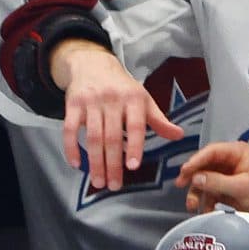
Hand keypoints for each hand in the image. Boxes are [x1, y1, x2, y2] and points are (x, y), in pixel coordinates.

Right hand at [53, 42, 183, 193]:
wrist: (93, 63)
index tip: (132, 166)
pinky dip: (71, 148)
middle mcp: (112, 99)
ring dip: (95, 162)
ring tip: (99, 181)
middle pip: (111, 137)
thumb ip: (159, 120)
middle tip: (113, 185)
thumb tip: (179, 135)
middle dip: (112, 164)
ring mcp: (91, 102)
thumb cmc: (122, 87)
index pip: (135, 126)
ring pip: (92, 136)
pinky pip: (69, 129)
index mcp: (133, 99)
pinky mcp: (73, 104)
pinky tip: (76, 164)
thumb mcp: (143, 99)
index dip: (134, 146)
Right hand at [176, 140, 248, 218]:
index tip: (183, 173)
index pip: (210, 152)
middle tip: (182, 189)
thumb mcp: (243, 188)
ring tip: (194, 207)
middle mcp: (231, 162)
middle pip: (205, 167)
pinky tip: (205, 212)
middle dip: (194, 179)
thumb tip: (195, 178)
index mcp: (237, 153)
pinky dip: (207, 202)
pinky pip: (212, 194)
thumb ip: (217, 182)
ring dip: (199, 194)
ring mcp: (229, 177)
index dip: (195, 161)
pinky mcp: (229, 191)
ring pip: (206, 182)